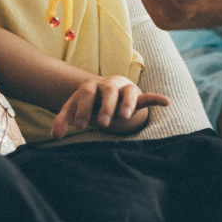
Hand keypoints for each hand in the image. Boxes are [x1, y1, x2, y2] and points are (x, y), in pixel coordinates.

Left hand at [50, 75, 168, 138]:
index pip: (85, 93)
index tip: (80, 126)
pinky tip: (166, 102)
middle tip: (103, 124)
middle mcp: (107, 84)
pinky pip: (148, 96)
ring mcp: (124, 89)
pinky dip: (156, 99)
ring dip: (126, 103)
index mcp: (90, 86)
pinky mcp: (137, 96)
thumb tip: (54, 136)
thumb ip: (63, 120)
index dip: (83, 108)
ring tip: (125, 118)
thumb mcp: (74, 110)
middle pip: (107, 91)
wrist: (106, 95)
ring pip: (127, 91)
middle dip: (105, 107)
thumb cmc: (89, 104)